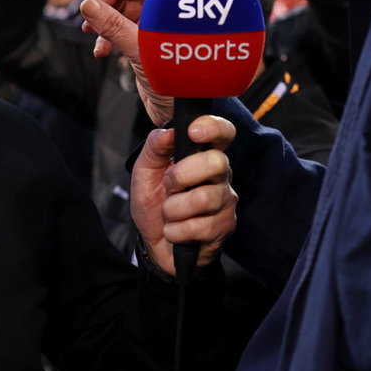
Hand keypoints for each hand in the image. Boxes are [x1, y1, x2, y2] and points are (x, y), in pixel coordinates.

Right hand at [80, 0, 171, 125]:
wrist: (183, 113)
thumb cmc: (175, 81)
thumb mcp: (140, 50)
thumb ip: (113, 26)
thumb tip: (88, 5)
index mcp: (169, 5)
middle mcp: (162, 13)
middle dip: (106, 2)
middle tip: (93, 18)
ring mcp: (153, 29)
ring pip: (121, 12)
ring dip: (104, 22)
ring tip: (92, 36)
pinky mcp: (144, 45)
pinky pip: (121, 30)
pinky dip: (108, 37)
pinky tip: (101, 52)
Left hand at [131, 114, 237, 272]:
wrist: (155, 243)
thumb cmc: (154, 203)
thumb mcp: (144, 173)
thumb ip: (154, 148)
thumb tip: (169, 132)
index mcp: (203, 155)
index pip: (223, 132)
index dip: (213, 127)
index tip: (192, 131)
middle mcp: (220, 174)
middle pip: (217, 162)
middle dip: (181, 175)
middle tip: (168, 186)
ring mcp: (225, 200)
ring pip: (204, 198)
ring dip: (173, 209)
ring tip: (169, 214)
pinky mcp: (225, 226)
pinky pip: (199, 226)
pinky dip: (176, 231)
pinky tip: (175, 231)